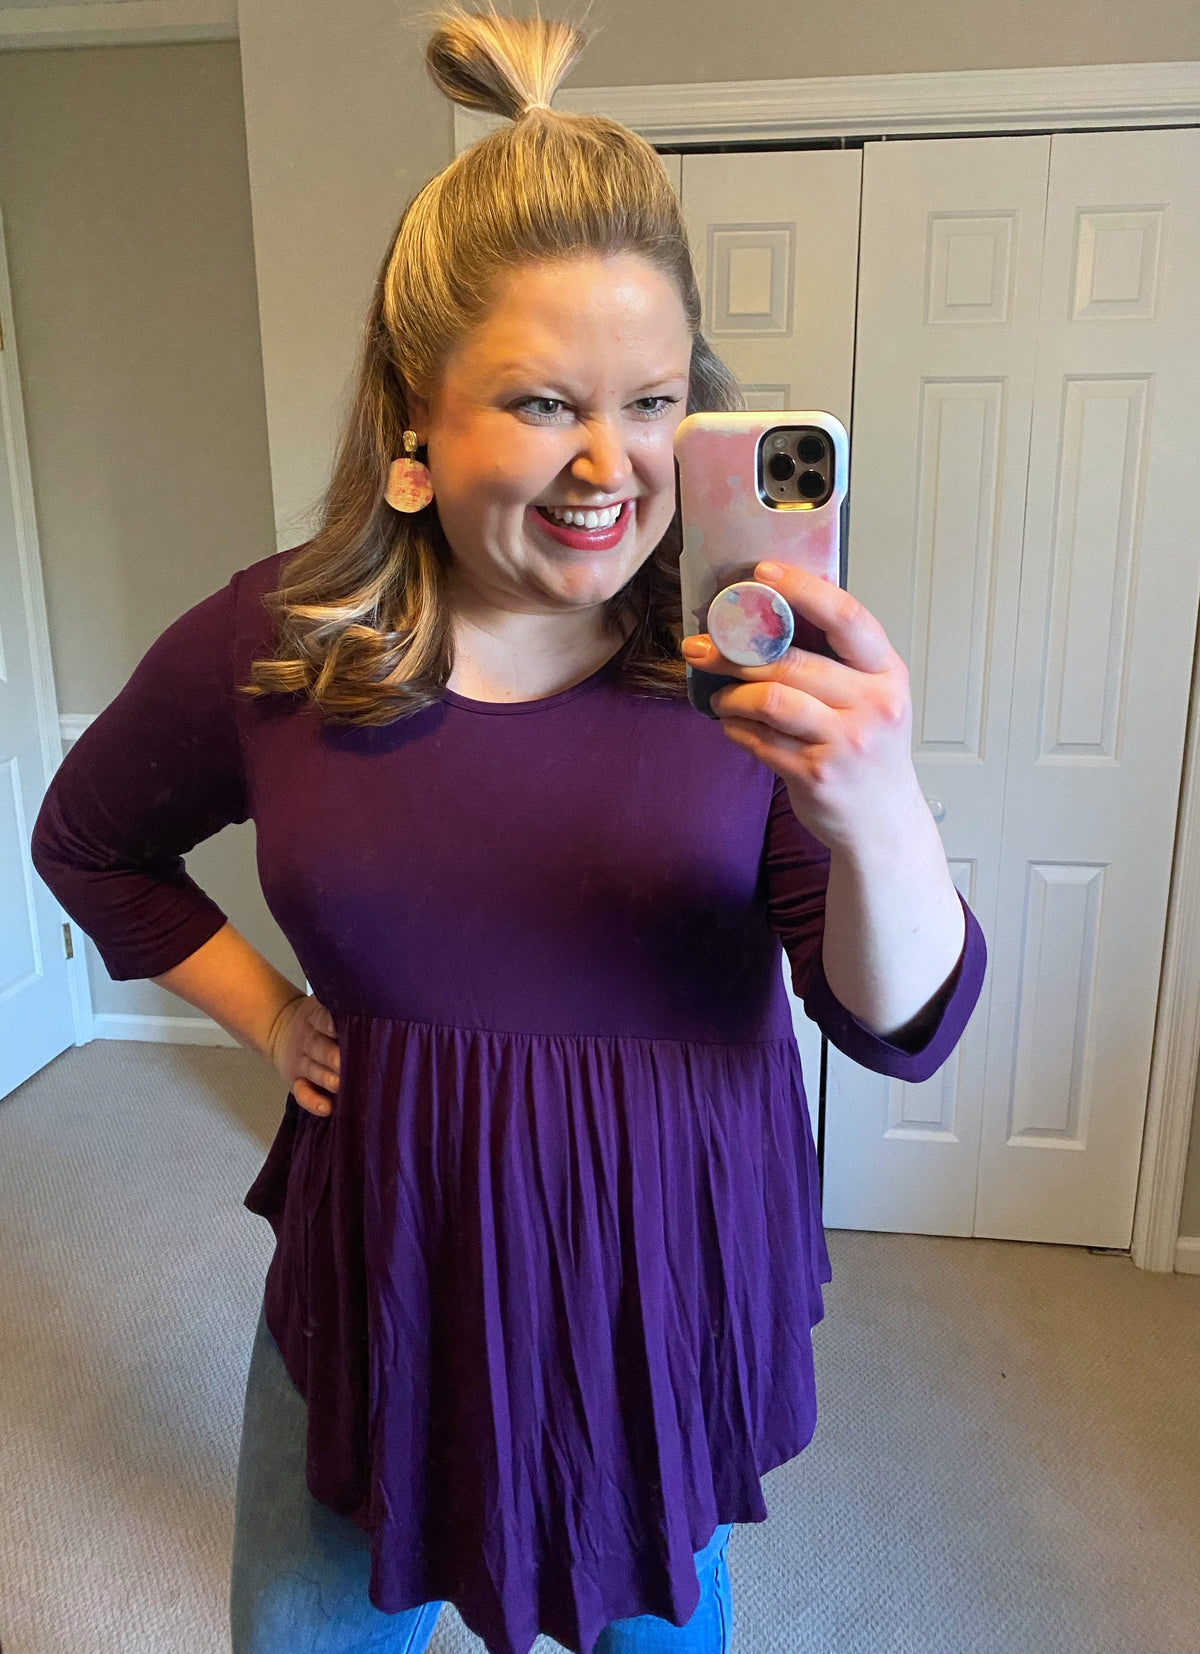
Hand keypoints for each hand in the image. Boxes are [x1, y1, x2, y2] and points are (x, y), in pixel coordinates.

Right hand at [267, 992, 340, 1117]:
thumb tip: (382, 996)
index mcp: (315, 1017)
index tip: (341, 1028)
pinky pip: (302, 1094)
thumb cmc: (319, 1018)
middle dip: (334, 1057)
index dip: (331, 1024)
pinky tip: (327, 1109)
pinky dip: (312, 1102)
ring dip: (328, 1079)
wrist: (280, 1028)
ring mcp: (302, 1062)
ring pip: (314, 1071)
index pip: (322, 1019)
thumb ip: (344, 1004)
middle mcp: (308, 1040)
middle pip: (320, 1048)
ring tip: (342, 1085)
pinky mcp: (296, 1081)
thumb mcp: (323, 1003)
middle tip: (348, 1063)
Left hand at [682, 561, 926, 856]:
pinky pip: (760, 740)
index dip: (801, 590)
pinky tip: (733, 726)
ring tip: (722, 697)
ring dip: (733, 695)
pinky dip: (736, 729)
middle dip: (735, 650)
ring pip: (771, 700)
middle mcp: (873, 705)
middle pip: (792, 661)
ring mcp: (847, 742)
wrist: (884, 824)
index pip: (846, 617)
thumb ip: (838, 661)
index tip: (761, 574)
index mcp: (887, 673)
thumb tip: (772, 612)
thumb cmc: (870, 751)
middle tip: (700, 646)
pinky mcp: (817, 775)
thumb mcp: (874, 698)